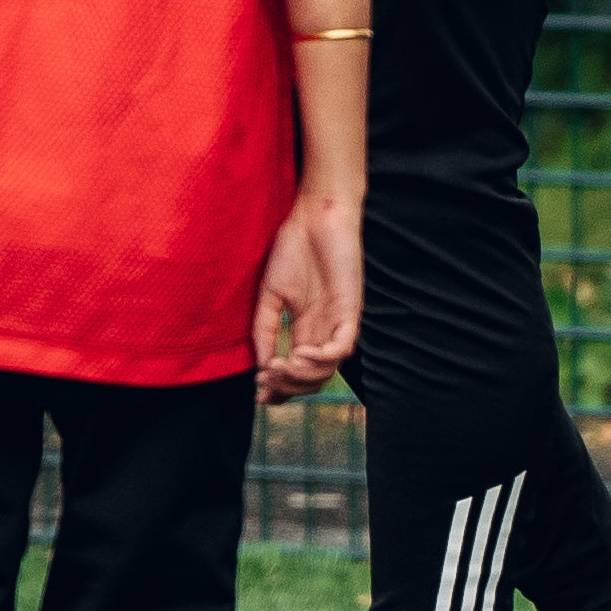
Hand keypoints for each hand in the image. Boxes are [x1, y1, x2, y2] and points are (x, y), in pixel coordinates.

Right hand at [254, 190, 361, 399]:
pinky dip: (322, 359)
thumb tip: (260, 366)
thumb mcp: (270, 295)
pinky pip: (342, 348)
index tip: (260, 394)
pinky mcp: (350, 312)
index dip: (280, 388)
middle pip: (311, 378)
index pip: (297, 372)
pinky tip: (300, 353)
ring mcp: (338, 324)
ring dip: (302, 376)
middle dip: (288, 386)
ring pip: (327, 369)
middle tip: (268, 379)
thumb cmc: (293, 249)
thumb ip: (264, 329)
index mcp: (305, 329)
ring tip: (282, 365)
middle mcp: (323, 332)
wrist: (314, 217)